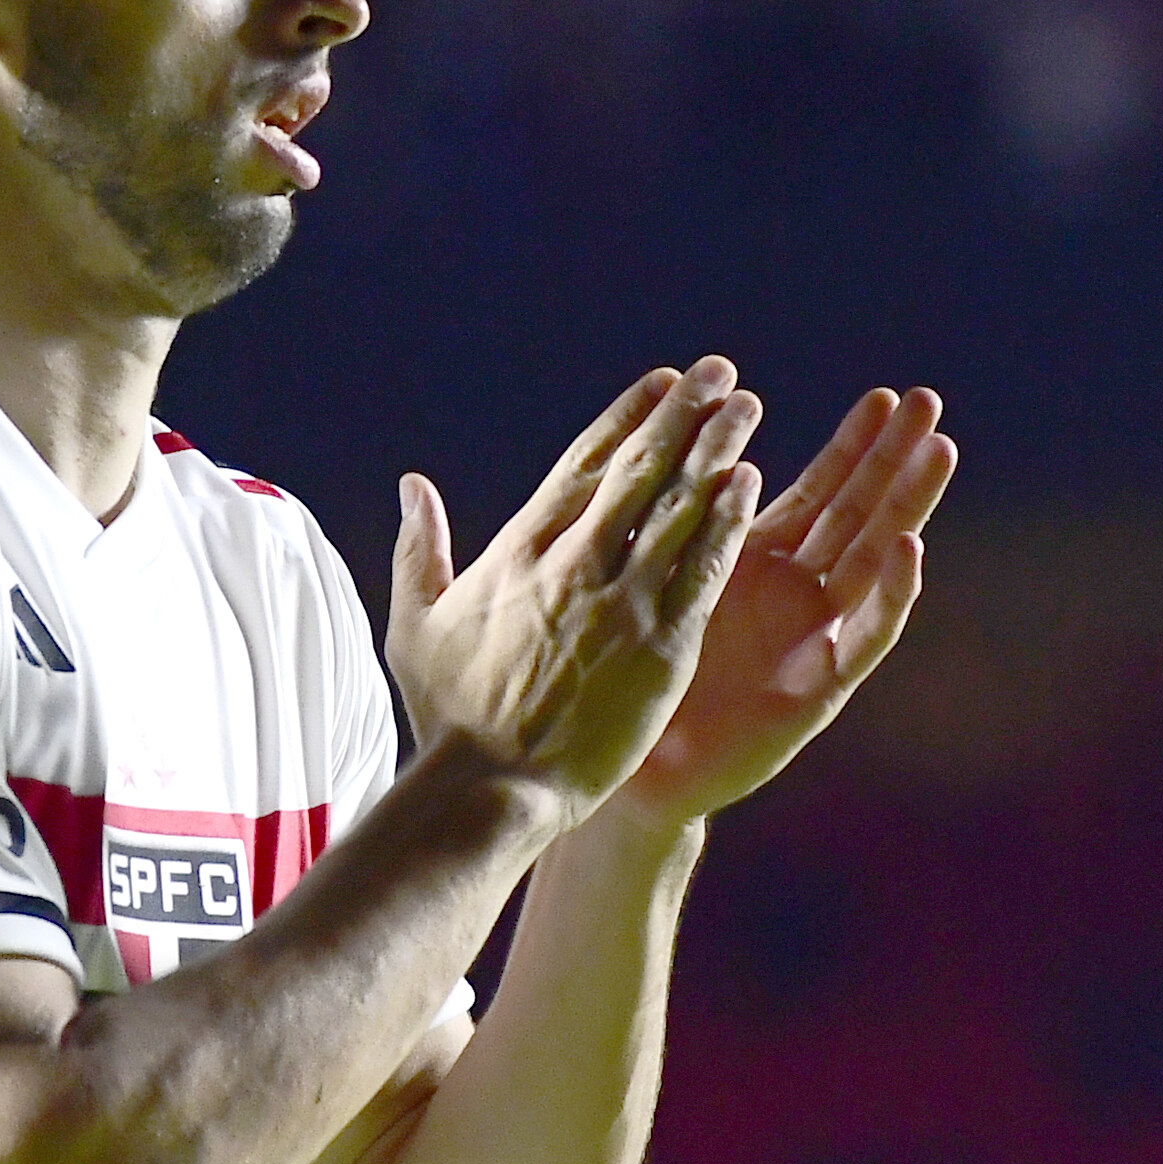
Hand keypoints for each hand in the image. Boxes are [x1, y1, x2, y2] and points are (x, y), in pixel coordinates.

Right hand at [384, 361, 766, 831]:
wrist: (490, 790)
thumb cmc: (451, 718)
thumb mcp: (417, 626)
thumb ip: (421, 550)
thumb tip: (412, 486)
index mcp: (520, 551)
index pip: (584, 464)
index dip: (628, 418)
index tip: (663, 381)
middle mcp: (574, 562)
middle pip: (640, 470)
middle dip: (683, 415)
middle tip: (720, 374)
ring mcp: (621, 601)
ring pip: (677, 509)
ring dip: (714, 452)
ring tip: (746, 410)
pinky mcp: (660, 646)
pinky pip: (702, 571)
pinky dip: (725, 524)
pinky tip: (750, 485)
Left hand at [600, 385, 951, 834]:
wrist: (633, 776)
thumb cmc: (633, 683)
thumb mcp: (648, 585)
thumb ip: (669, 524)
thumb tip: (666, 442)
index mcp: (756, 563)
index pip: (819, 493)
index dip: (853, 447)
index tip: (881, 397)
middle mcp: (796, 596)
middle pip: (859, 515)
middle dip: (894, 460)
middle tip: (930, 403)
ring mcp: (814, 640)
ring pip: (874, 562)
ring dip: (906, 507)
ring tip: (939, 450)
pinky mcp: (820, 691)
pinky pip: (864, 636)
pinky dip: (891, 593)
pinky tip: (911, 547)